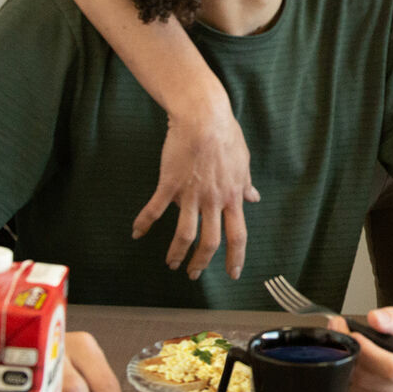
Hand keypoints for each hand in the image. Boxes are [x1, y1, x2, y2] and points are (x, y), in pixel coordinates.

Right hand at [134, 110, 261, 279]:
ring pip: (185, 234)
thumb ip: (246, 183)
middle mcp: (214, 200)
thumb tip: (255, 197)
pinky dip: (144, 222)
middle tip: (193, 275)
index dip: (236, 258)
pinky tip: (137, 232)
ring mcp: (191, 194)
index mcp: (233, 196)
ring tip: (170, 263)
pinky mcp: (170, 184)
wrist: (203, 116)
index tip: (233, 273)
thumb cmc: (225, 135)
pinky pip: (156, 209)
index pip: (238, 235)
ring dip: (176, 252)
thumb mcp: (243, 161)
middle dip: (201, 263)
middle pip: (210, 242)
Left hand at [327, 309, 392, 391]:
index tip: (353, 333)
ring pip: (357, 389)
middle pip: (369, 380)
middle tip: (340, 330)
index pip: (390, 368)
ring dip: (345, 365)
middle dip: (350, 353)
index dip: (367, 351)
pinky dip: (347, 377)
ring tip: (345, 343)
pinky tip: (353, 361)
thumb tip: (375, 319)